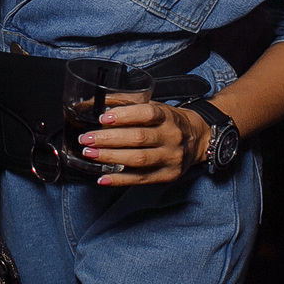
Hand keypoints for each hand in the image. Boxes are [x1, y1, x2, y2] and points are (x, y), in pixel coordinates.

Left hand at [80, 102, 209, 185]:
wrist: (196, 139)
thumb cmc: (167, 121)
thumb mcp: (152, 106)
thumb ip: (124, 103)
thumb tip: (89, 104)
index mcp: (167, 116)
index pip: (147, 113)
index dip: (125, 115)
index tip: (103, 118)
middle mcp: (171, 136)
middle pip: (139, 138)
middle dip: (109, 139)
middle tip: (87, 139)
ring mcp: (170, 157)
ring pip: (139, 159)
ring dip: (110, 157)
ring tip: (90, 154)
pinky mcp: (167, 175)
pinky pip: (141, 179)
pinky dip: (120, 180)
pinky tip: (103, 178)